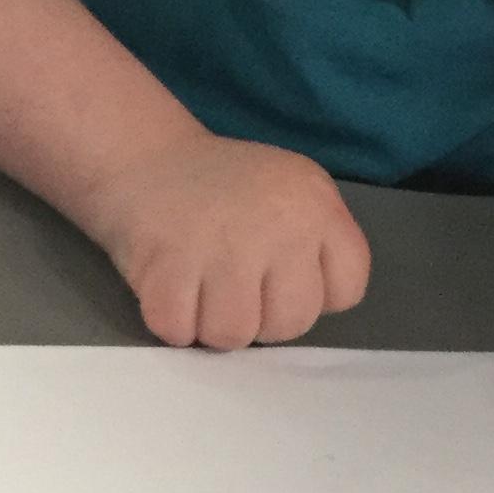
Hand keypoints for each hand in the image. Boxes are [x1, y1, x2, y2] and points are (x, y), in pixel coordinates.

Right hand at [80, 132, 371, 349]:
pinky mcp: (169, 264)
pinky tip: (172, 289)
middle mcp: (280, 223)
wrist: (145, 157)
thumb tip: (317, 306)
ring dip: (212, 325)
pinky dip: (172, 322)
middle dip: (262, 320)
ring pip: (235, 335)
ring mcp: (224, 245)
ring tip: (202, 290)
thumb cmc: (224, 188)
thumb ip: (317, 246)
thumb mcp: (292, 194)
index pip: (348, 290)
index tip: (282, 277)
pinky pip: (181, 331)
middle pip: (292, 323)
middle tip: (235, 288)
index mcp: (317, 205)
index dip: (315, 297)